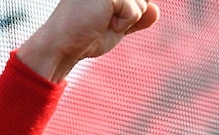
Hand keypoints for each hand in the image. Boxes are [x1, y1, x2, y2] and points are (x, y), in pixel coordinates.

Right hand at [17, 0, 159, 82]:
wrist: (62, 47)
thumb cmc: (86, 36)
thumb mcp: (117, 25)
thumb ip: (137, 17)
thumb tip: (155, 10)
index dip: (137, 8)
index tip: (116, 20)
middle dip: (132, 14)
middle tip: (105, 21)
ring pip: (142, 3)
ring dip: (127, 20)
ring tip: (102, 21)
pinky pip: (134, 10)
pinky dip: (123, 23)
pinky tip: (101, 22)